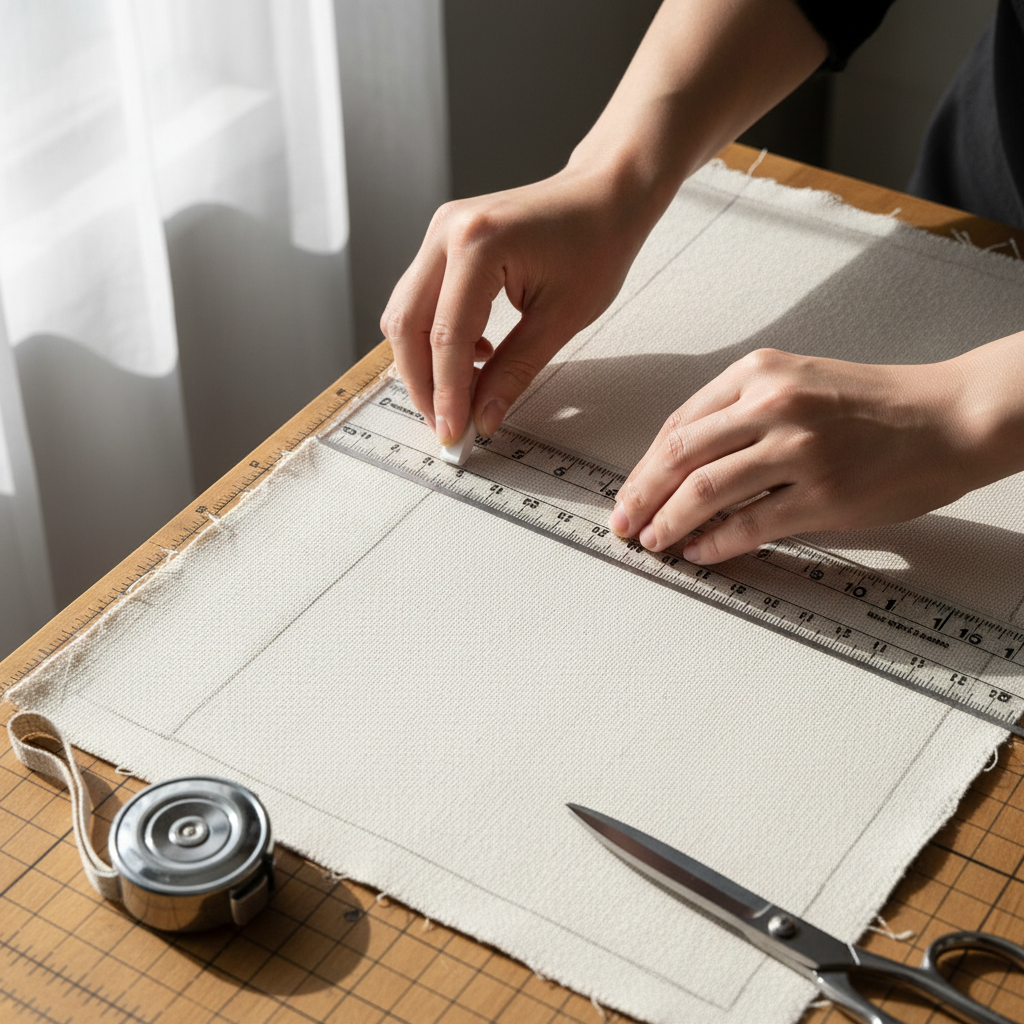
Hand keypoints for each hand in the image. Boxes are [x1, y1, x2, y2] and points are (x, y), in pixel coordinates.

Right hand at [380, 168, 648, 444]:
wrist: (605, 194)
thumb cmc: (596, 242)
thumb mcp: (561, 319)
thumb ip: (514, 372)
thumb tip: (483, 417)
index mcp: (478, 244)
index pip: (446, 336)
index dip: (446, 393)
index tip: (454, 433)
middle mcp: (448, 232)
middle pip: (407, 325)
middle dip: (422, 384)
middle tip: (446, 424)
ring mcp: (440, 232)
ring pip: (405, 314)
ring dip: (423, 363)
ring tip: (459, 396)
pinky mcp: (444, 240)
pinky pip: (420, 299)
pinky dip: (434, 337)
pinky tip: (473, 355)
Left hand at [608, 348, 984, 563]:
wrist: (950, 417)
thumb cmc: (875, 404)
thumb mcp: (800, 382)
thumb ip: (742, 412)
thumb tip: (685, 465)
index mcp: (760, 373)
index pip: (680, 425)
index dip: (645, 466)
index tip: (629, 491)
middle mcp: (773, 404)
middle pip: (680, 456)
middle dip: (641, 495)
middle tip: (624, 523)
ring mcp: (798, 449)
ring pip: (705, 490)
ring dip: (669, 521)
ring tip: (655, 540)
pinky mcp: (822, 493)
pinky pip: (749, 524)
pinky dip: (714, 541)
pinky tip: (699, 551)